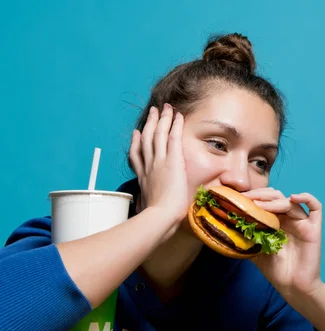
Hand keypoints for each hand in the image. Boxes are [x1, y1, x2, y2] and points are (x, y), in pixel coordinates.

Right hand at [128, 104, 187, 232]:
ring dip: (162, 119)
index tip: (137, 133)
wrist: (160, 217)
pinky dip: (175, 125)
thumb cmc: (154, 218)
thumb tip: (142, 212)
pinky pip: (173, 138)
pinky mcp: (172, 161)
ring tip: (165, 108)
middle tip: (153, 112)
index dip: (136, 142)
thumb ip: (144, 205)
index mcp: (143, 177)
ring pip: (159, 134)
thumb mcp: (144, 209)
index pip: (137, 155)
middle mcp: (149, 166)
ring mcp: (159, 162)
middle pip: (147, 139)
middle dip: (151, 124)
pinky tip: (178, 116)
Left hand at [243, 188, 323, 295]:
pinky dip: (306, 198)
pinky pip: (316, 207)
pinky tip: (293, 197)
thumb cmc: (276, 270)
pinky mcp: (314, 228)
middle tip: (246, 199)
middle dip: (260, 195)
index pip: (265, 201)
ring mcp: (302, 222)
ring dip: (274, 200)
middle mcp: (289, 219)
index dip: (253, 197)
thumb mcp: (254, 252)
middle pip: (277, 197)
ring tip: (259, 205)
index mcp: (276, 221)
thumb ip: (245, 239)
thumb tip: (226, 228)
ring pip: (290, 201)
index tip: (238, 199)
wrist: (292, 286)